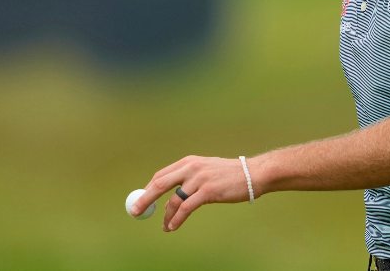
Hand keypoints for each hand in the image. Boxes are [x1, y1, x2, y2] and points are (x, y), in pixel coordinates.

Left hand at [131, 155, 250, 231]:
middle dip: (145, 199)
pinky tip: (173, 226)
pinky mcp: (208, 191)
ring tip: (165, 227)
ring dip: (166, 216)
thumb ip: (189, 180)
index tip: (141, 201)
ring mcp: (200, 179)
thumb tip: (169, 198)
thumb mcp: (207, 171)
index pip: (161, 175)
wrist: (253, 174)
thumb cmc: (231, 175)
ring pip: (174, 200)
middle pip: (160, 184)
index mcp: (190, 161)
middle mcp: (192, 168)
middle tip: (135, 212)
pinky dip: (177, 219)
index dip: (148, 189)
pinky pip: (186, 208)